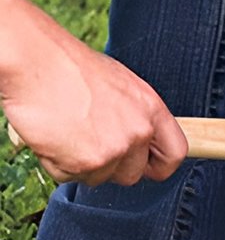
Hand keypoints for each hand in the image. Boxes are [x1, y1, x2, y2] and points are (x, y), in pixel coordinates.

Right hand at [0, 0, 186, 185]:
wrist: (35, 61)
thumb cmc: (71, 69)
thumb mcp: (121, 86)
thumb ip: (136, 116)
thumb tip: (140, 138)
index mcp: (152, 109)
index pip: (175, 154)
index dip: (159, 166)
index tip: (146, 167)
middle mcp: (139, 131)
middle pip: (133, 174)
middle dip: (111, 167)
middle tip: (89, 143)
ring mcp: (114, 149)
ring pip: (100, 178)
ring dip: (82, 164)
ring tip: (68, 132)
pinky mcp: (86, 162)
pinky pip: (72, 177)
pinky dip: (58, 163)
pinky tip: (53, 136)